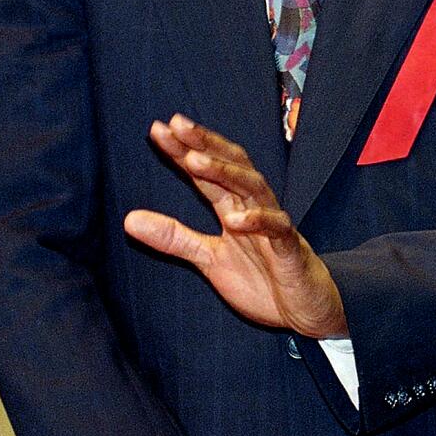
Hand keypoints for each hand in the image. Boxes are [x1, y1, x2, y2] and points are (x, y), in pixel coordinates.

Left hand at [125, 115, 346, 337]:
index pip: (207, 174)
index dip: (184, 151)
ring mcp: (274, 226)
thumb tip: (129, 219)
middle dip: (205, 144)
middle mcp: (255, 209)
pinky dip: (258, 222)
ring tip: (195, 160)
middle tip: (178, 124)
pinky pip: (277, 229)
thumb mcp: (209, 260)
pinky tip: (235, 220)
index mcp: (235, 209)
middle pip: (232, 166)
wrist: (305, 311)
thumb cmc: (264, 281)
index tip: (159, 130)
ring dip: (225, 173)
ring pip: (254, 188)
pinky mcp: (290, 250)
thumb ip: (174, 238)